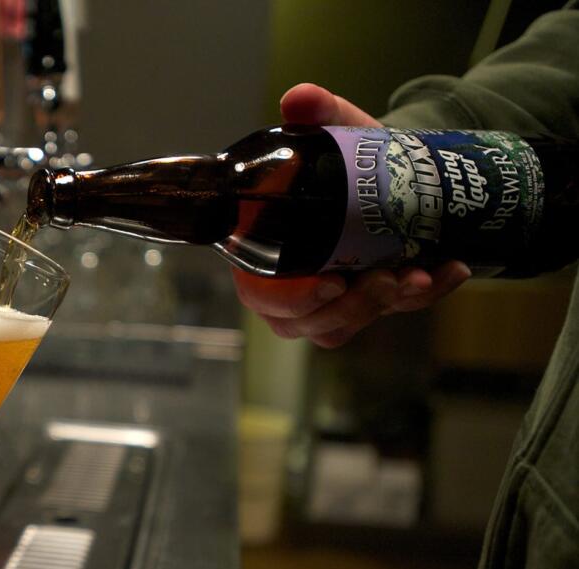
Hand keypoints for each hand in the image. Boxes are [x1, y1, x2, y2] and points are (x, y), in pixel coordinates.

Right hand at [232, 83, 470, 347]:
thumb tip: (299, 98)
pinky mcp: (368, 303)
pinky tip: (450, 269)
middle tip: (385, 280)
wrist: (393, 171)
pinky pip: (392, 312)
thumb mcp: (338, 132)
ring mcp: (330, 300)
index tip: (330, 281)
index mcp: (266, 252)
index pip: (262, 293)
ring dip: (385, 306)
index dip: (291, 299)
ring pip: (345, 326)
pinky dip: (425, 295)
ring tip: (420, 275)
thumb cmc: (350, 161)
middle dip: (350, 309)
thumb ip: (318, 114)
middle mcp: (291, 285)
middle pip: (305, 322)